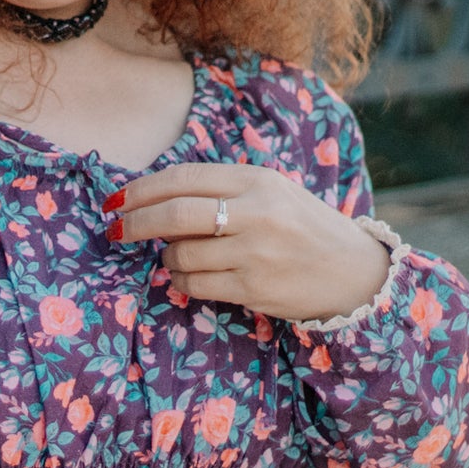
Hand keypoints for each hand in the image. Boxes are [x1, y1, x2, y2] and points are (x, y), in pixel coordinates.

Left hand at [106, 161, 389, 321]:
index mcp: (257, 180)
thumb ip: (221, 189)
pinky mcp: (254, 289)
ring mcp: (255, 253)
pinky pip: (195, 285)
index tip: (115, 201)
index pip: (183, 179)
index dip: (141, 190)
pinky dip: (180, 281)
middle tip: (114, 230)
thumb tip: (153, 198)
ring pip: (180, 255)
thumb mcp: (271, 192)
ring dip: (166, 258)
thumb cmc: (303, 227)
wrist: (354, 272)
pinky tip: (189, 276)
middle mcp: (255, 213)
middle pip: (173, 215)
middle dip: (134, 223)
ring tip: (175, 257)